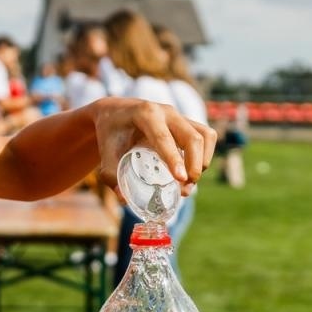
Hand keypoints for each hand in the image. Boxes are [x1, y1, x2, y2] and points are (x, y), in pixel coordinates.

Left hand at [92, 98, 216, 196]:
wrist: (115, 112)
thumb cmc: (110, 132)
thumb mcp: (105, 151)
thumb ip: (111, 175)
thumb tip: (124, 199)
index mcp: (146, 114)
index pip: (164, 138)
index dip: (175, 159)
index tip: (181, 179)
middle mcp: (166, 112)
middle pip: (192, 138)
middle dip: (194, 166)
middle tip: (184, 189)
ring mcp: (179, 116)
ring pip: (205, 136)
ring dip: (203, 161)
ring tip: (189, 181)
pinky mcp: (187, 122)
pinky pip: (206, 136)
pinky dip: (206, 155)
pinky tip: (192, 169)